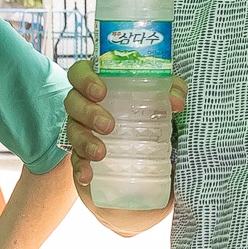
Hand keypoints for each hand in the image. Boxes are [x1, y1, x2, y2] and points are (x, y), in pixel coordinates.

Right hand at [64, 57, 186, 190]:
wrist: (143, 144)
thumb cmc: (145, 106)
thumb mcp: (161, 95)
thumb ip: (172, 90)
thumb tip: (175, 102)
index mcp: (96, 83)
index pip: (79, 73)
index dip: (84, 79)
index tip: (101, 92)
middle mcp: (82, 104)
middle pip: (72, 102)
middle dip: (88, 113)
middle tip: (109, 125)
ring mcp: (79, 129)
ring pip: (72, 131)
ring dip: (84, 141)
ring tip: (101, 153)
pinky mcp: (81, 154)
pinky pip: (75, 160)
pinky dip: (80, 168)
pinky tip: (87, 175)